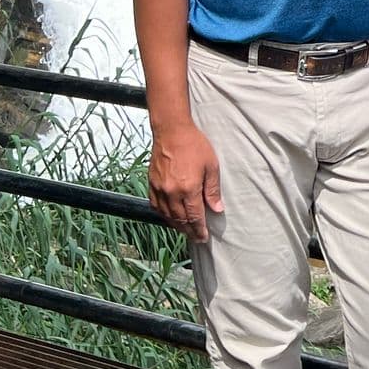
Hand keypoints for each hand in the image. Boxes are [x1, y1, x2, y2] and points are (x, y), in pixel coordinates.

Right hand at [148, 119, 223, 242]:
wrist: (171, 130)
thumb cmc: (194, 145)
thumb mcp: (211, 165)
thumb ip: (213, 190)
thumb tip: (217, 209)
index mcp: (188, 189)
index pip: (194, 217)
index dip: (199, 229)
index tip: (204, 237)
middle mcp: (171, 192)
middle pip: (180, 220)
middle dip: (189, 231)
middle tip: (196, 237)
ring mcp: (159, 189)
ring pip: (167, 216)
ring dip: (177, 226)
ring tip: (186, 230)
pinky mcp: (151, 184)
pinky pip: (156, 207)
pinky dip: (164, 215)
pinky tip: (170, 217)